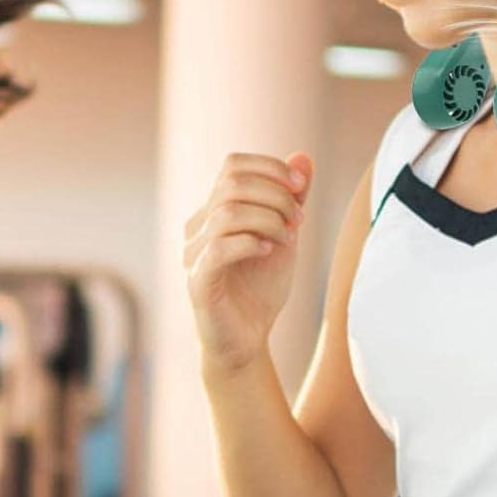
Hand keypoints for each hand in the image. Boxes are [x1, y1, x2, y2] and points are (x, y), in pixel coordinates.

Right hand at [184, 151, 312, 374]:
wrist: (247, 340)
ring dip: (269, 220)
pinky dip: (251, 243)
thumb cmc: (261, 287)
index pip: (232, 165)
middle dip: (276, 196)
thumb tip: (302, 157)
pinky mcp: (197, 281)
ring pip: (226, 213)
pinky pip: (219, 248)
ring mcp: (193, 253)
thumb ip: (292, 198)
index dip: (269, 167)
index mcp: (214, 210)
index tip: (301, 186)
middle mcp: (197, 226)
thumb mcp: (285, 236)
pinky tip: (269, 252)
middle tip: (299, 220)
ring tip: (289, 239)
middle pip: (231, 184)